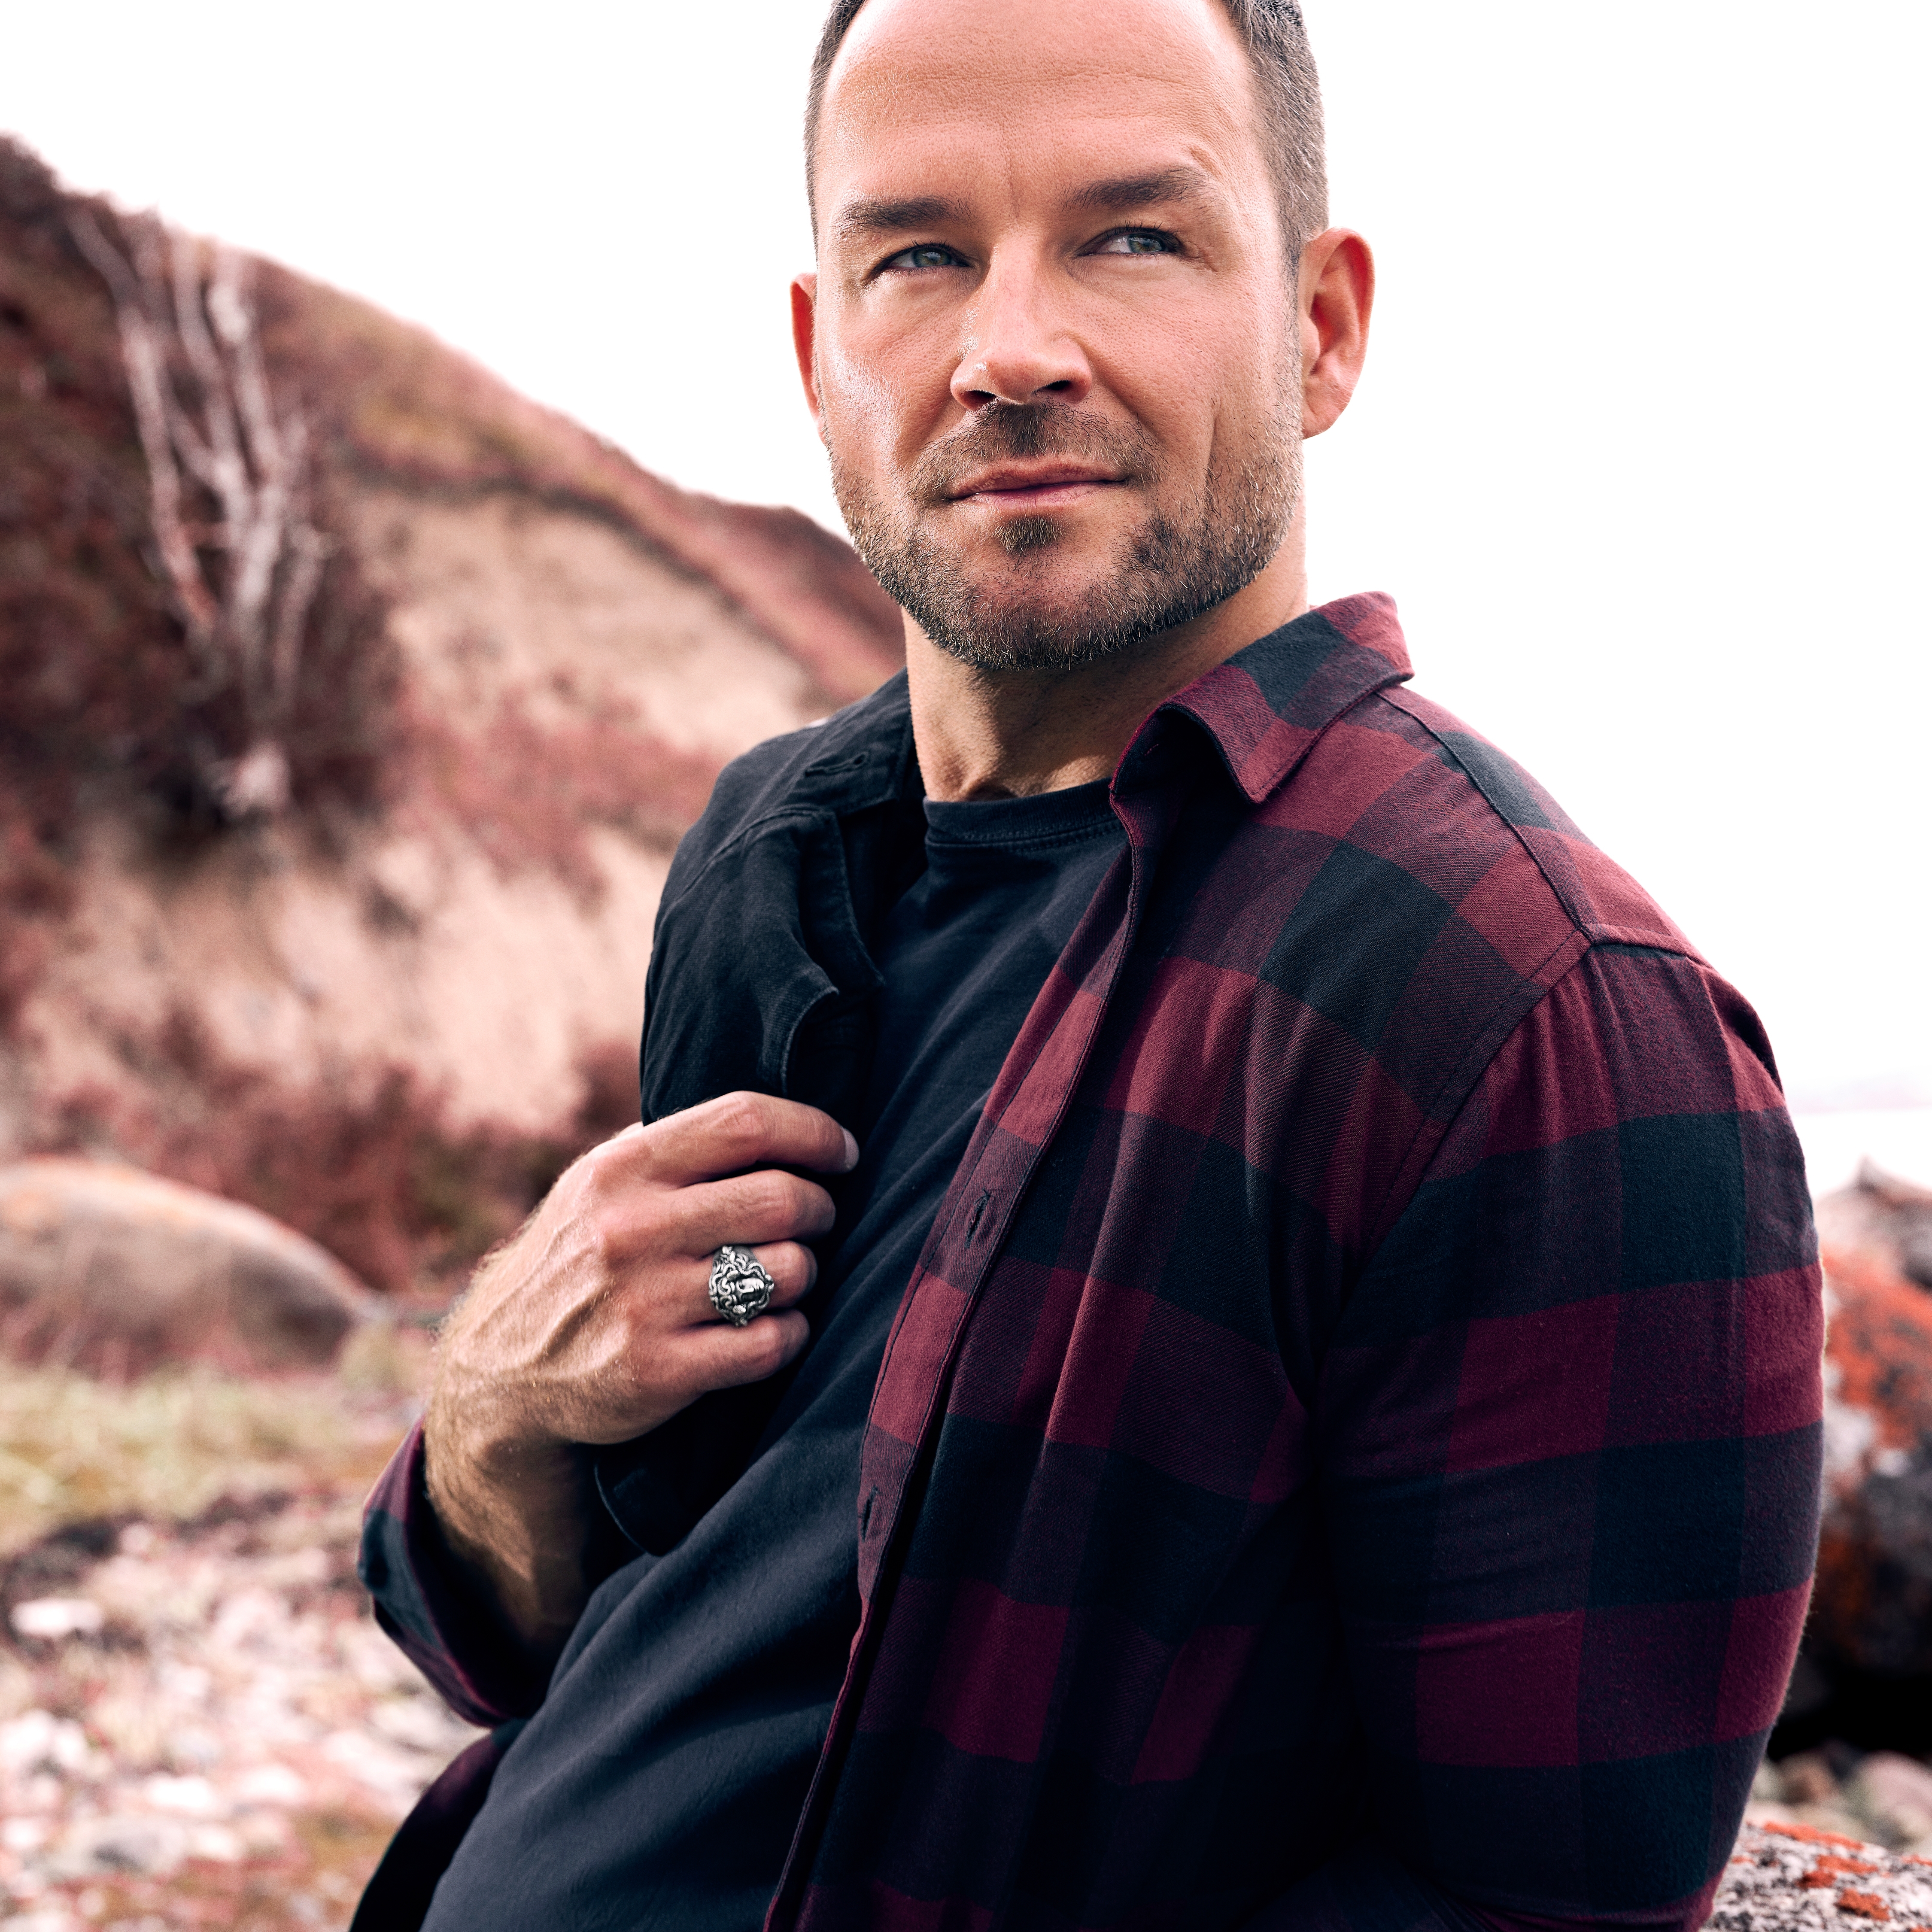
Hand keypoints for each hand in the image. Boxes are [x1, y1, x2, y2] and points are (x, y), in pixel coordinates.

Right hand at [422, 1092, 858, 1659]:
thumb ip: (673, 1148)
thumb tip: (777, 1118)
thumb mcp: (599, 1185)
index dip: (813, 1132)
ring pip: (787, 1271)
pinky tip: (771, 1327)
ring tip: (782, 1276)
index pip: (745, 1121)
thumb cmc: (579, 1260)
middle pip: (781, 1198)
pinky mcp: (659, 1371)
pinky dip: (788, 1333)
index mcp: (623, 1169)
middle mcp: (630, 1230)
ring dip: (803, 1274)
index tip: (842, 1152)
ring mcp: (644, 1303)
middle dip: (820, 1208)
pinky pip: (771, 1341)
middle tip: (819, 1219)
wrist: (502, 1374)